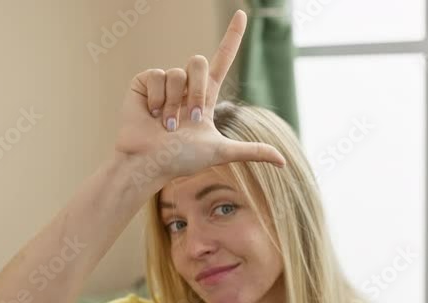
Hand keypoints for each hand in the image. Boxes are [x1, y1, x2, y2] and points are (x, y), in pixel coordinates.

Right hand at [113, 10, 285, 189]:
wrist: (150, 163)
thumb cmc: (181, 160)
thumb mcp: (221, 153)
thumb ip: (251, 152)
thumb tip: (283, 162)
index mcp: (205, 97)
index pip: (223, 60)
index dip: (232, 37)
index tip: (241, 14)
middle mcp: (186, 86)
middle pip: (199, 61)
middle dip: (196, 92)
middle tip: (188, 120)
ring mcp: (164, 83)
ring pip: (177, 72)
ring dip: (174, 104)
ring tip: (166, 125)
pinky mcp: (144, 82)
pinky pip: (156, 75)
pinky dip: (156, 99)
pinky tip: (151, 115)